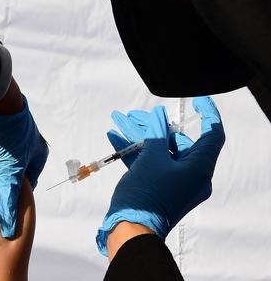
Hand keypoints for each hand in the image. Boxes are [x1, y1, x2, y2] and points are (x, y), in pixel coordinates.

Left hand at [0, 94, 47, 237]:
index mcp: (38, 152)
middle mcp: (28, 142)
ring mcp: (11, 134)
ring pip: (0, 159)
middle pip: (13, 170)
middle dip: (1, 181)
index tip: (0, 205)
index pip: (28, 182)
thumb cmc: (8, 136)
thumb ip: (9, 199)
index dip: (15, 194)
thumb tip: (9, 230)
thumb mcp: (10, 170)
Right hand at [96, 96, 224, 255]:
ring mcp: (174, 182)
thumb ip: (157, 133)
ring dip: (139, 135)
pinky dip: (135, 151)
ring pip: (160, 151)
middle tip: (134, 115)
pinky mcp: (158, 187)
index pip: (212, 134)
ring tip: (119, 120)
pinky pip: (149, 163)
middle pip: (178, 141)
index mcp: (199, 168)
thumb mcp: (152, 158)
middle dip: (154, 124)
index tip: (196, 99)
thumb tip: (159, 116)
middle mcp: (191, 175)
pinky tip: (115, 137)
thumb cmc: (147, 193)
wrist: (131, 229)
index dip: (207, 113)